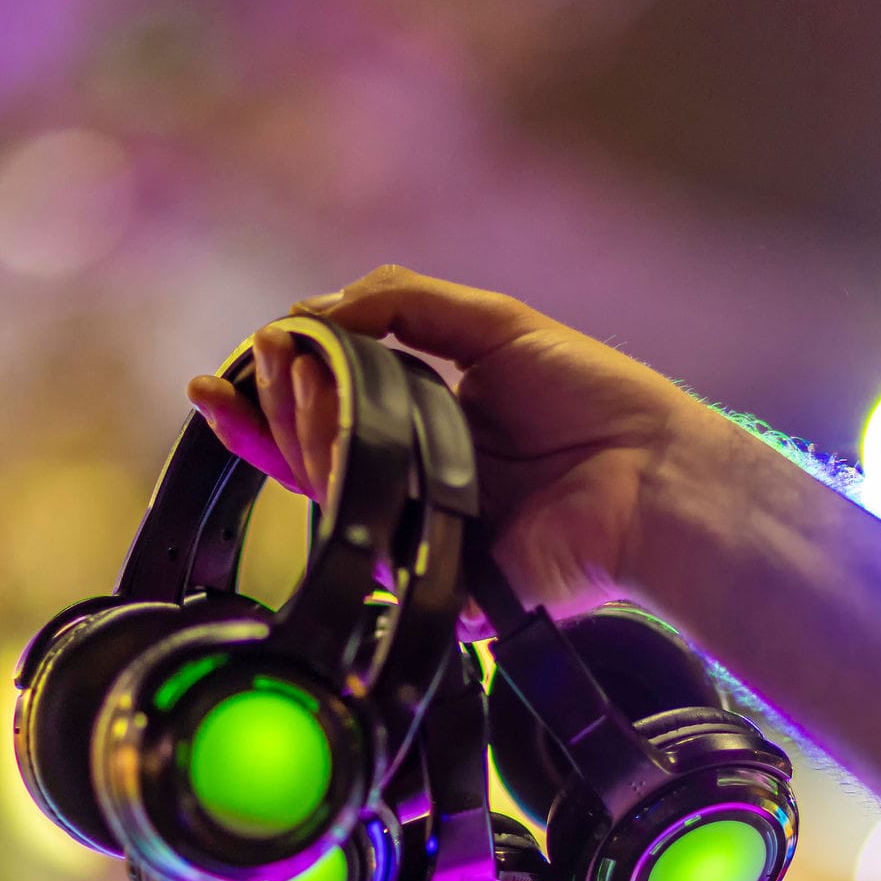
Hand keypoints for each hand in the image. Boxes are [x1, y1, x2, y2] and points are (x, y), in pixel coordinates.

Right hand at [185, 265, 723, 620]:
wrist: (654, 472)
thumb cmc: (593, 399)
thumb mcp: (492, 325)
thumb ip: (401, 304)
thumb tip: (312, 309)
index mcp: (421, 423)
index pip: (325, 413)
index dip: (270, 395)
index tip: (226, 370)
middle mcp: (412, 477)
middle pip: (307, 453)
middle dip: (275, 401)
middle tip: (278, 359)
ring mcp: (418, 528)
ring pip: (323, 490)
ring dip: (297, 429)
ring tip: (302, 378)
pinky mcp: (432, 576)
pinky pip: (365, 540)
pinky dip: (342, 486)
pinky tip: (335, 439)